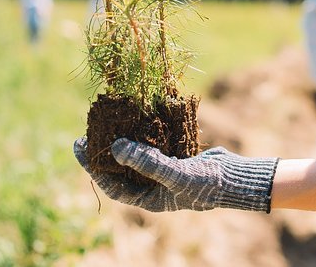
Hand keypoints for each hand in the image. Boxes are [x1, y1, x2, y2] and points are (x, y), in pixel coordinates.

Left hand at [74, 136, 278, 212]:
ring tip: (107, 122)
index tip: (79, 147)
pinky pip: (153, 145)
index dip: (92, 167)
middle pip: (120, 168)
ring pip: (136, 155)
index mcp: (148, 197)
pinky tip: (136, 117)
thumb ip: (146, 162)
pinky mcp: (174, 157)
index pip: (112, 184)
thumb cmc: (207, 183)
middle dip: (103, 152)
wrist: (236, 178)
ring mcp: (163, 170)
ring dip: (123, 140)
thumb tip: (114, 148)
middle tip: (86, 133)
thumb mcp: (175, 174)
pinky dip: (144, 132)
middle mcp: (153, 185)